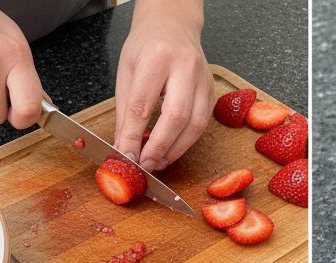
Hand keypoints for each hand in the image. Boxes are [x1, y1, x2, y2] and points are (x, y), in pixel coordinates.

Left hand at [113, 0, 213, 171]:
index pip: (142, 105)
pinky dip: (185, 142)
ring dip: (175, 150)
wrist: (173, 24)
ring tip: (158, 162)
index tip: (127, 155)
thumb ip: (126, 112)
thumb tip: (125, 147)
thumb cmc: (148, 45)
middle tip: (146, 165)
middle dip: (159, 147)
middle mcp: (185, 66)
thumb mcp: (127, 71)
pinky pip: (202, 125)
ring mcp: (203, 79)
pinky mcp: (211, 92)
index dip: (133, 136)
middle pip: (176, 117)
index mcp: (157, 57)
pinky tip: (171, 149)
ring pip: (194, 125)